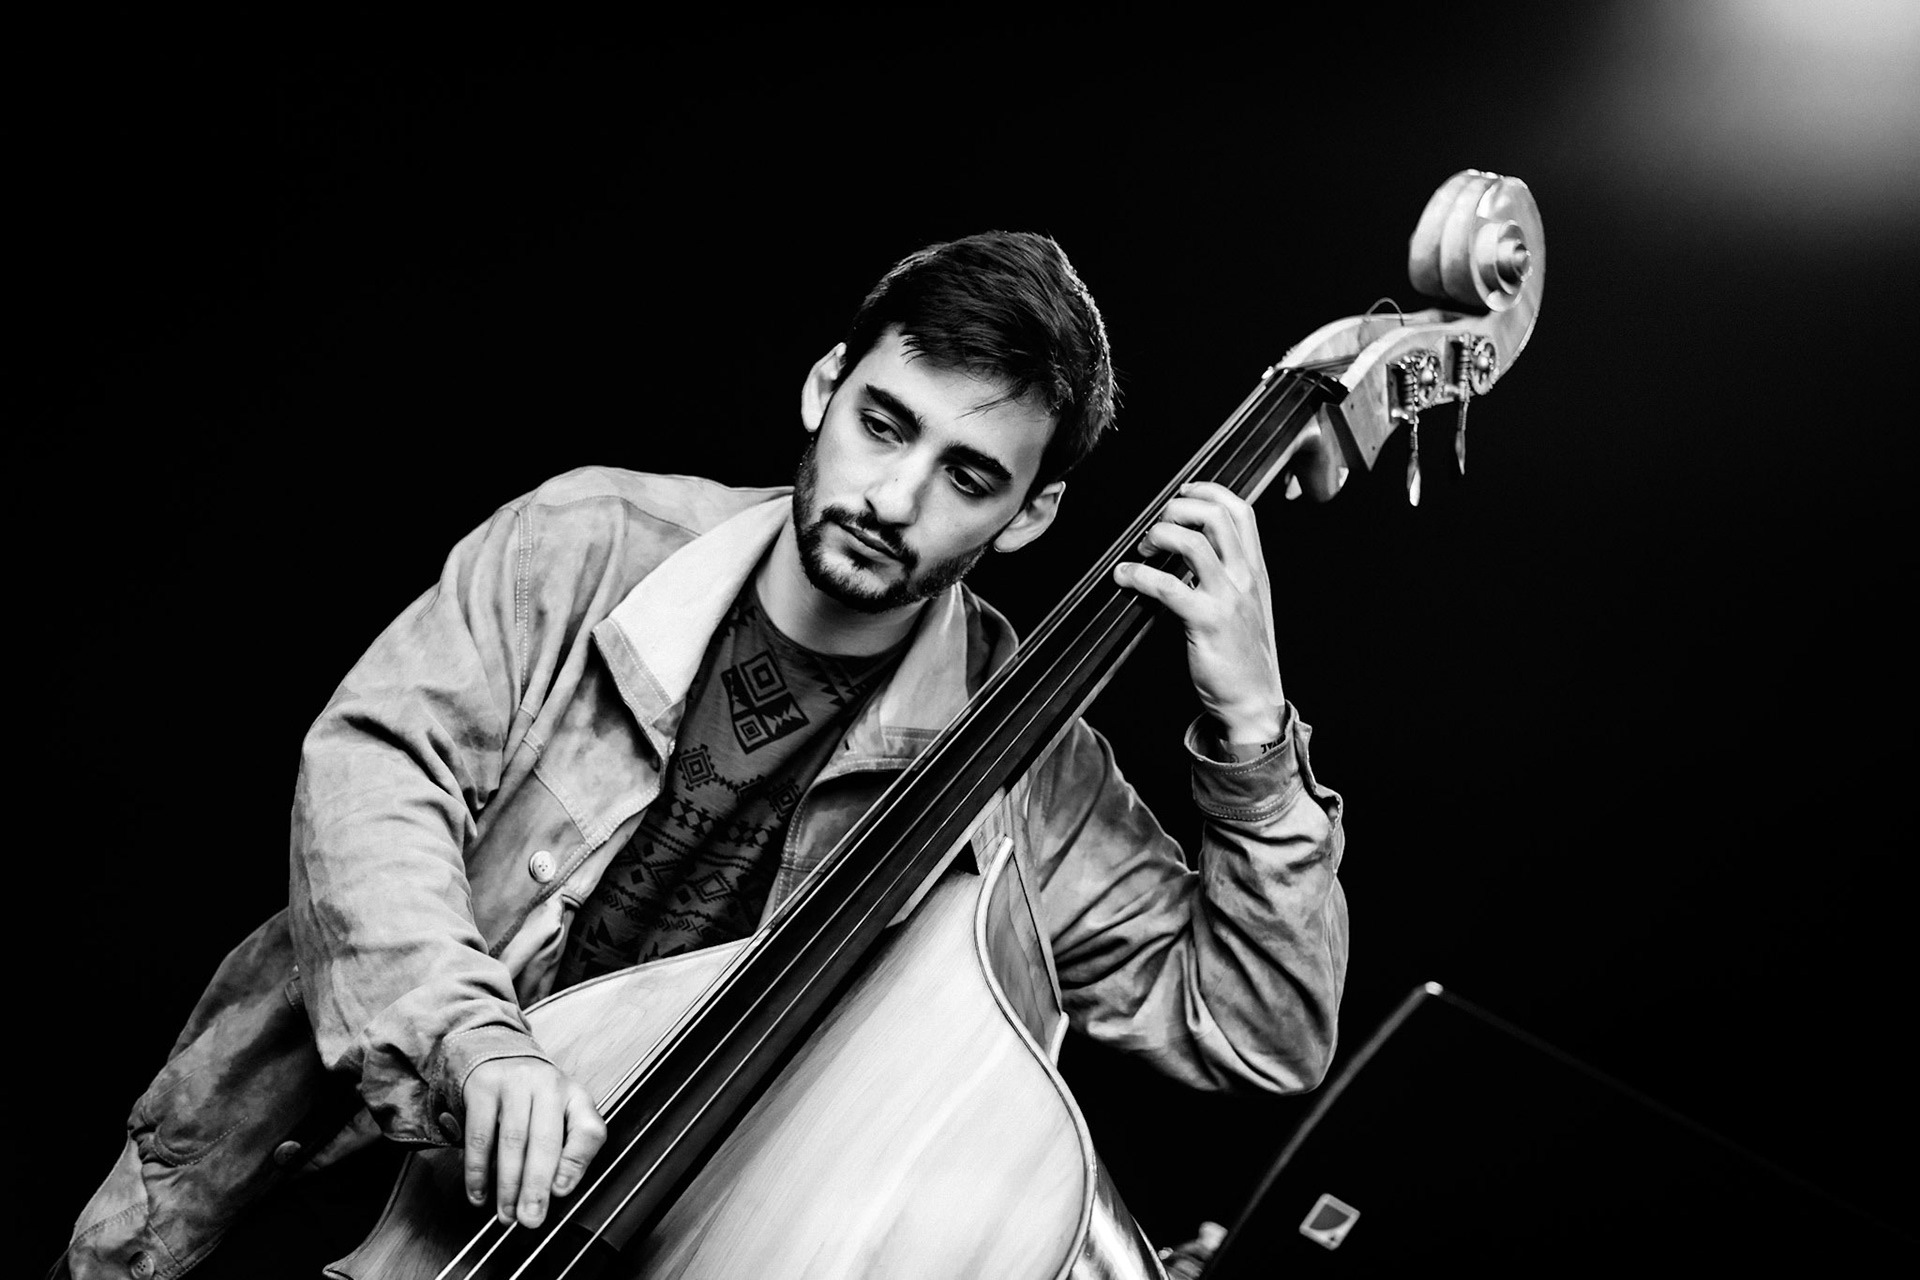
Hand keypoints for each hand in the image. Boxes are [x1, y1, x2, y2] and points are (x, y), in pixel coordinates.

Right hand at [463, 1057, 606, 1227]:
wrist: (498, 1054)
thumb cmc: (534, 1098)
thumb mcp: (561, 1115)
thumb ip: (567, 1149)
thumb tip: (557, 1189)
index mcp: (576, 1097)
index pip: (588, 1130)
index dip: (576, 1163)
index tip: (561, 1191)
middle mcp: (549, 1085)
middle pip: (546, 1141)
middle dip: (536, 1186)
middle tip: (530, 1218)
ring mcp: (515, 1082)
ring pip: (513, 1140)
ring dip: (508, 1184)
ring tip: (507, 1213)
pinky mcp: (484, 1087)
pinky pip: (480, 1136)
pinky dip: (478, 1170)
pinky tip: (479, 1193)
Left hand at [1113, 481, 1283, 744]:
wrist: (1253, 699)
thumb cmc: (1242, 653)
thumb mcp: (1245, 604)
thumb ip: (1227, 573)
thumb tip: (1190, 546)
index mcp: (1255, 568)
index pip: (1240, 510)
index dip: (1208, 491)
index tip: (1181, 493)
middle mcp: (1245, 576)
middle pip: (1215, 515)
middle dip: (1177, 509)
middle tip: (1154, 528)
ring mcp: (1228, 598)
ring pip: (1193, 543)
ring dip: (1158, 536)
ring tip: (1141, 550)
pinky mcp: (1207, 621)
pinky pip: (1169, 586)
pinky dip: (1140, 575)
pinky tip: (1126, 577)